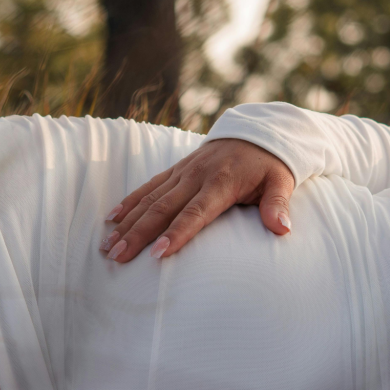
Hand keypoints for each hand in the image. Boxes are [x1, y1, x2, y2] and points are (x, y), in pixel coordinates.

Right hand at [100, 139, 294, 262]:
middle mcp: (196, 176)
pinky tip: (112, 218)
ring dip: (127, 222)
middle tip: (117, 256)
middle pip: (162, 208)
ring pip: (149, 198)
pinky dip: (129, 201)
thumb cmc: (270, 165)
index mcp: (221, 182)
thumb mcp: (281, 182)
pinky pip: (149, 185)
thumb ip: (278, 206)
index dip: (176, 234)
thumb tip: (282, 230)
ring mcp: (183, 171)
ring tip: (108, 245)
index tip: (157, 254)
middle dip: (138, 234)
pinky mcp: (176, 169)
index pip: (195, 213)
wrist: (258, 132)